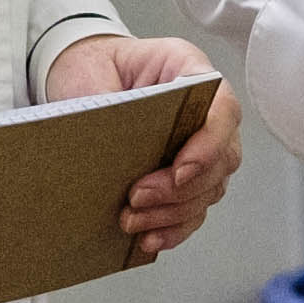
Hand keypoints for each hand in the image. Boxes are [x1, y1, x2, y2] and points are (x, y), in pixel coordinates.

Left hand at [47, 33, 242, 255]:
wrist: (80, 75)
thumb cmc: (92, 64)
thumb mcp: (91, 71)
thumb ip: (109, 104)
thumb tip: (117, 150)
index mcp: (189, 70)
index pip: (222, 109)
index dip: (209, 145)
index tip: (178, 172)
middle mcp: (205, 111)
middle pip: (221, 158)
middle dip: (181, 189)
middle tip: (137, 198)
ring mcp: (200, 146)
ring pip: (210, 190)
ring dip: (174, 213)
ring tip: (132, 221)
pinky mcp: (184, 176)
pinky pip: (193, 209)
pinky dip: (174, 228)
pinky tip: (149, 238)